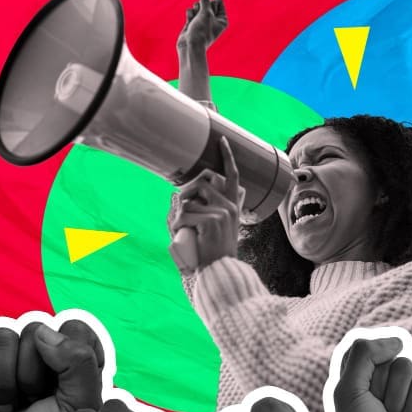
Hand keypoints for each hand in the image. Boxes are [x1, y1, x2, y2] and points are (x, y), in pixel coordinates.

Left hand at [169, 137, 244, 271]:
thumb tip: (195, 194)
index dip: (228, 157)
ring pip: (191, 199)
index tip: (221, 141)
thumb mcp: (220, 228)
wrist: (220, 270)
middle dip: (186, 191)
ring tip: (179, 227)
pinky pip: (186, 213)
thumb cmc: (215, 251)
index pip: (233, 176)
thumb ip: (215, 210)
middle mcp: (231, 206)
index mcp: (234, 206)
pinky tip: (179, 232)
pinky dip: (177, 222)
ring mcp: (223, 212)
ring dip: (179, 211)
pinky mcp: (213, 220)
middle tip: (179, 206)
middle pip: (203, 183)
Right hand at [177, 0, 227, 52]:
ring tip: (195, 21)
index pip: (218, 0)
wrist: (190, 46)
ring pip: (198, 5)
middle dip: (202, 7)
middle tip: (202, 18)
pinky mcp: (193, 22)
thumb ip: (206, 1)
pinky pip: (191, 10)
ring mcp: (203, 21)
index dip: (212, 3)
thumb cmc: (201, 31)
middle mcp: (214, 20)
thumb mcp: (207, 13)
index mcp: (222, 19)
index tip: (210, 14)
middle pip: (207, 1)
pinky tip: (190, 24)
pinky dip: (190, 15)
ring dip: (195, 11)